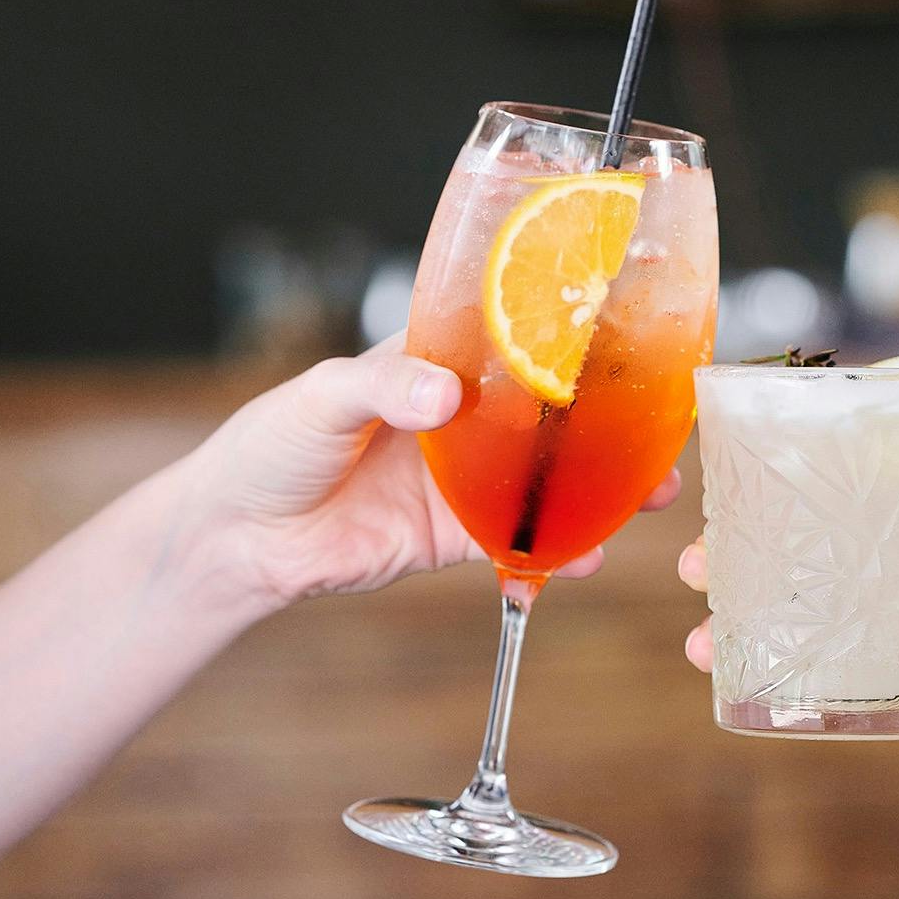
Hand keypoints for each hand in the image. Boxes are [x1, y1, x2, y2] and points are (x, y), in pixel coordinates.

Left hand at [179, 336, 679, 608]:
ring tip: (648, 498)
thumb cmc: (269, 446)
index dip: (571, 342)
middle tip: (661, 433)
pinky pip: (518, 543)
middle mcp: (464, 419)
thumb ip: (385, 387)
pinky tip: (584, 559)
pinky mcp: (456, 537)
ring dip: (599, 491)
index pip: (514, 342)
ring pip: (548, 481)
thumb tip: (444, 396)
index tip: (629, 340)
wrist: (238, 538)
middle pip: (552, 417)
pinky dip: (554, 553)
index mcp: (437, 364)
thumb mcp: (322, 397)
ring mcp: (465, 480)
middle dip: (609, 424)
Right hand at [678, 478, 898, 787]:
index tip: (751, 469)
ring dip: (764, 618)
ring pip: (824, 616)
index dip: (814, 470)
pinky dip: (802, 687)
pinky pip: (852, 688)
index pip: (876, 477)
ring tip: (706, 626)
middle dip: (761, 549)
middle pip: (827, 548)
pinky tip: (751, 686)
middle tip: (705, 555)